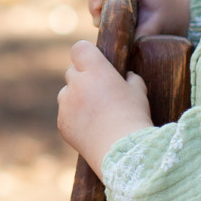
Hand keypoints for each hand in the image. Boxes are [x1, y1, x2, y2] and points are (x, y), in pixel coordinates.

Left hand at [57, 37, 151, 169]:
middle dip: (83, 77)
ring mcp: (66, 104)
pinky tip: (90, 127)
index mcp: (96, 70)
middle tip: (99, 90)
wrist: (122, 152)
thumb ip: (130, 79)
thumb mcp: (139, 92)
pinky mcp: (62, 122)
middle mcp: (77, 84)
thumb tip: (127, 76)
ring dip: (76, 97)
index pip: (79, 49)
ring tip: (95, 112)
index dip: (86, 54)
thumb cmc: (134, 118)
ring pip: (66, 92)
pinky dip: (74, 117)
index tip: (94, 62)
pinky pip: (65, 113)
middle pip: (72, 71)